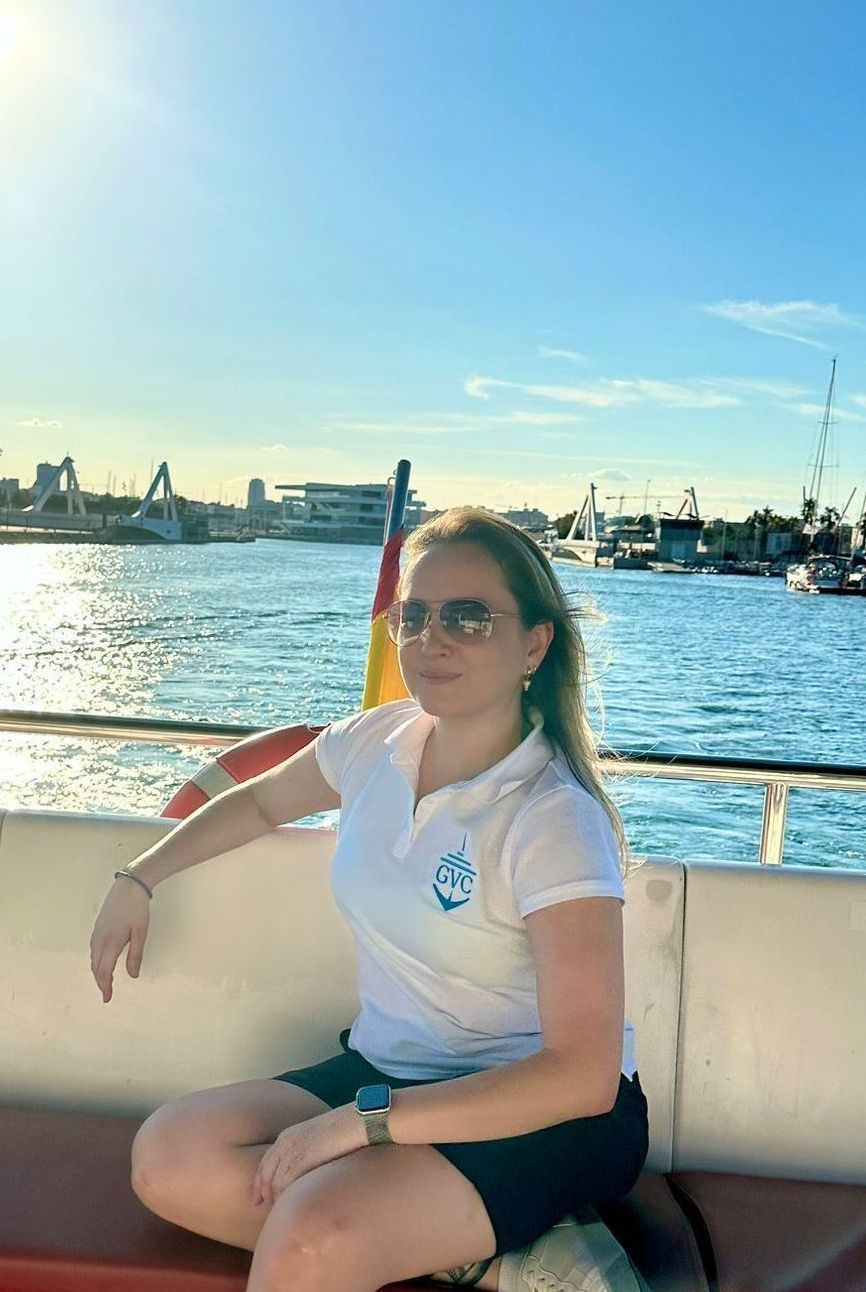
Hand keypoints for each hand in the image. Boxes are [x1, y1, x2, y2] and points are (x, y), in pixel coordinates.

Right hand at [90, 878, 150, 1002]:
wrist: (129, 886)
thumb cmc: (137, 908)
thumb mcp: (141, 932)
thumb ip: (136, 955)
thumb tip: (133, 975)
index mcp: (111, 942)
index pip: (104, 971)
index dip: (105, 986)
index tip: (107, 998)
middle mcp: (100, 939)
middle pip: (96, 967)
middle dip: (100, 982)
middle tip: (107, 994)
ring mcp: (97, 932)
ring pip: (93, 959)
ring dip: (97, 972)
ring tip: (105, 982)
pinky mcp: (98, 927)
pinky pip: (93, 949)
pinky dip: (96, 961)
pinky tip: (102, 962)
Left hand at [252, 1105, 367, 1206]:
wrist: (360, 1121)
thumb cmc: (346, 1130)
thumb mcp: (319, 1139)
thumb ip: (307, 1153)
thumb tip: (306, 1172)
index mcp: (288, 1135)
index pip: (265, 1163)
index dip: (260, 1183)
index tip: (259, 1199)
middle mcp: (286, 1142)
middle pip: (266, 1174)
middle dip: (264, 1194)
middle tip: (265, 1211)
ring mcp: (293, 1150)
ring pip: (274, 1182)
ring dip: (275, 1200)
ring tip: (280, 1215)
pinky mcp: (301, 1159)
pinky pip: (284, 1184)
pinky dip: (284, 1198)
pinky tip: (291, 1208)